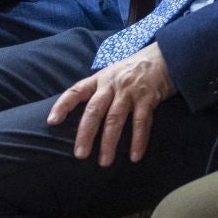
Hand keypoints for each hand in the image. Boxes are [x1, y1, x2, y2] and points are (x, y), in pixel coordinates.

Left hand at [47, 43, 176, 165]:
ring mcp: (130, 91)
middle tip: (80, 155)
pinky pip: (142, 122)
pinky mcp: (149, 97)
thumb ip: (99, 90)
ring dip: (109, 143)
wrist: (165, 55)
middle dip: (86, 134)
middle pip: (94, 110)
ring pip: (115, 119)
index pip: (76, 91)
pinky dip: (138, 141)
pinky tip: (135, 156)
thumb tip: (83, 115)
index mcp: (100, 79)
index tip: (52, 121)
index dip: (62, 105)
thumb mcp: (112, 73)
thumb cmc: (135, 69)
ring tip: (105, 162)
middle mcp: (112, 84)